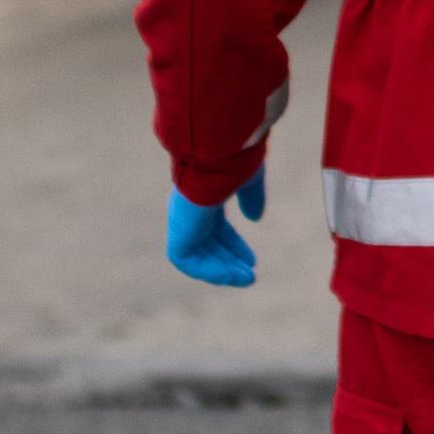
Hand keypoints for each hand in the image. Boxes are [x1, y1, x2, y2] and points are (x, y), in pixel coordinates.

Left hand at [164, 170, 266, 286]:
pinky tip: (232, 276)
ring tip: (245, 280)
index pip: (215, 227)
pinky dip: (210, 271)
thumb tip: (255, 217)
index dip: (233, 244)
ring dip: (221, 270)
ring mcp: (183, 221)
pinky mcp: (179, 232)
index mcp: (203, 195)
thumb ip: (252, 197)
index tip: (250, 259)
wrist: (216, 154)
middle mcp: (190, 210)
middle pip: (207, 244)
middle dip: (228, 260)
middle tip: (249, 275)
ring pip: (198, 255)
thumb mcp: (248, 179)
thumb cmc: (233, 159)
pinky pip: (188, 261)